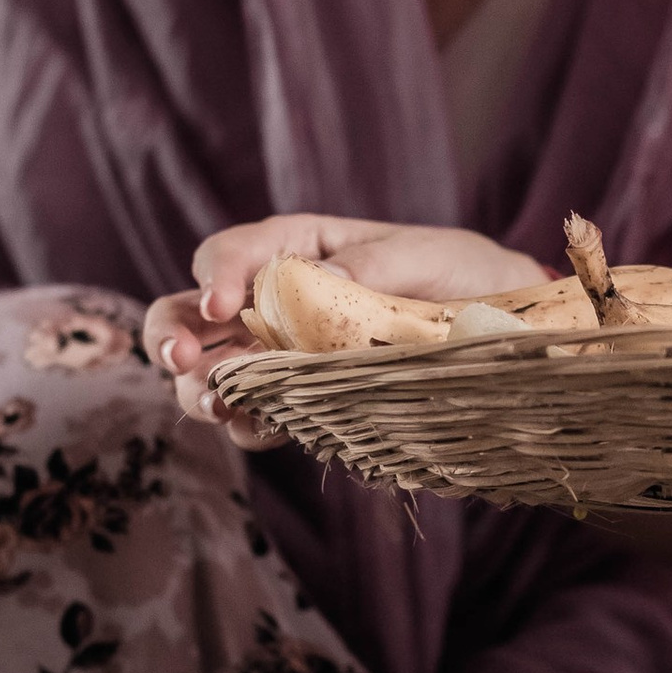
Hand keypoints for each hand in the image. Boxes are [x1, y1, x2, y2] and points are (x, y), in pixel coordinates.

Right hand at [142, 215, 548, 433]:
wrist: (501, 324)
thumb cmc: (458, 271)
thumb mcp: (423, 255)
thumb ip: (370, 265)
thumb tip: (324, 278)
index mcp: (296, 247)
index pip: (230, 253)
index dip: (214, 276)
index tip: (219, 305)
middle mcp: (273, 299)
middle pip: (189, 313)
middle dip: (171, 335)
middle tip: (180, 360)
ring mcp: (280, 353)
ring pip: (209, 370)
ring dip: (199, 389)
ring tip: (217, 404)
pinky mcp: (300, 399)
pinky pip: (255, 414)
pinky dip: (246, 424)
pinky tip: (256, 425)